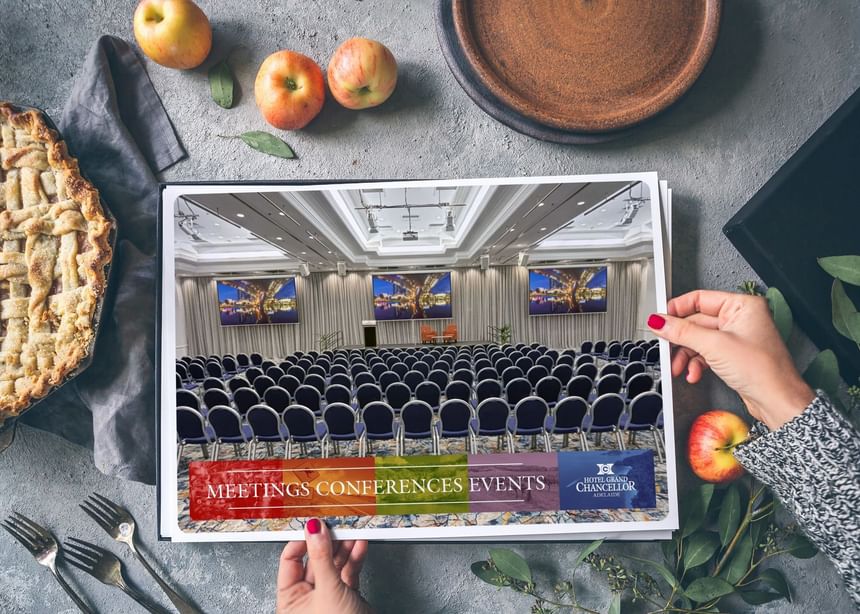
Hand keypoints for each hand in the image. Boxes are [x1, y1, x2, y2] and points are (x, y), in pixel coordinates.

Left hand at [276, 518, 371, 613]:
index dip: (301, 542)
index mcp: (290, 599)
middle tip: (335, 526)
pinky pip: (348, 572)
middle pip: (314, 560)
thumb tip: (313, 530)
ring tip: (351, 531)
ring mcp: (327, 596)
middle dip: (328, 542)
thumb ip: (321, 557)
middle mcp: (306, 598)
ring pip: (334, 564)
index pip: (290, 561)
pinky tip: (359, 545)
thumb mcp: (327, 589)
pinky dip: (355, 558)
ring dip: (344, 547)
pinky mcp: (346, 596)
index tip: (313, 526)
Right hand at [647, 289, 814, 429]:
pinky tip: (693, 373)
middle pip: (697, 322)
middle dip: (680, 339)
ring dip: (686, 355)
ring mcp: (736, 338)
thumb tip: (660, 321)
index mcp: (742, 306)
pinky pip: (706, 354)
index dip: (678, 309)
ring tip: (678, 367)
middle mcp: (740, 319)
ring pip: (699, 340)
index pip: (700, 299)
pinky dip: (696, 364)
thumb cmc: (763, 370)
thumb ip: (683, 332)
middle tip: (664, 345)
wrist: (777, 401)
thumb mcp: (714, 346)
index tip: (661, 319)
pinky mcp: (733, 355)